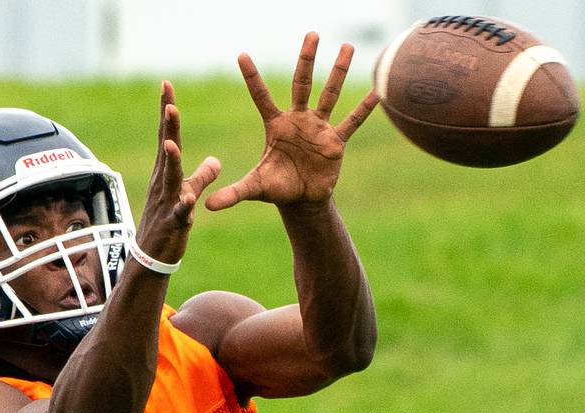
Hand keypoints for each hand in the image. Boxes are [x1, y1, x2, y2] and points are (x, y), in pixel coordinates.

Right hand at [133, 81, 221, 265]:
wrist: (151, 256)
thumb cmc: (167, 222)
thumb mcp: (187, 194)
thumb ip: (202, 176)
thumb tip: (216, 161)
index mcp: (166, 172)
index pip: (167, 135)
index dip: (167, 111)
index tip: (167, 86)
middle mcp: (163, 182)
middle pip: (165, 149)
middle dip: (167, 126)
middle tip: (170, 102)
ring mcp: (166, 202)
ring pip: (169, 178)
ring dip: (170, 160)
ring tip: (171, 143)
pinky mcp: (172, 223)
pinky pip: (179, 213)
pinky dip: (184, 205)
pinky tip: (188, 198)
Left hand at [205, 33, 377, 212]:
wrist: (302, 200)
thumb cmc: (277, 189)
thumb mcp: (254, 188)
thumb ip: (233, 193)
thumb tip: (207, 206)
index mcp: (276, 125)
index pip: (261, 97)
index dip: (252, 77)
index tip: (241, 55)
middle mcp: (298, 120)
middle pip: (302, 83)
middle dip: (306, 60)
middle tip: (311, 34)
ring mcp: (318, 127)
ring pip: (329, 94)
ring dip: (338, 71)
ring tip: (347, 46)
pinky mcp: (335, 141)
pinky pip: (351, 122)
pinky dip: (363, 109)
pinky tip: (377, 92)